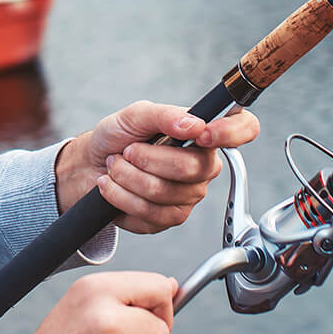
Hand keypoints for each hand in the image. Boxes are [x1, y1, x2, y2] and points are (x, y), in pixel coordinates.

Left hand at [56, 100, 259, 232]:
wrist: (89, 166)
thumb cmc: (116, 137)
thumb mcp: (135, 115)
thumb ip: (164, 114)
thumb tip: (193, 123)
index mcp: (204, 134)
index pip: (243, 128)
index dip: (232, 132)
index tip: (203, 134)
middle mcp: (203, 166)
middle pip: (192, 168)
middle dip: (147, 158)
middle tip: (127, 151)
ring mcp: (189, 195)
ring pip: (164, 192)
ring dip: (127, 177)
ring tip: (115, 166)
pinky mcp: (169, 219)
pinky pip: (150, 213)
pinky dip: (121, 196)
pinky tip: (112, 186)